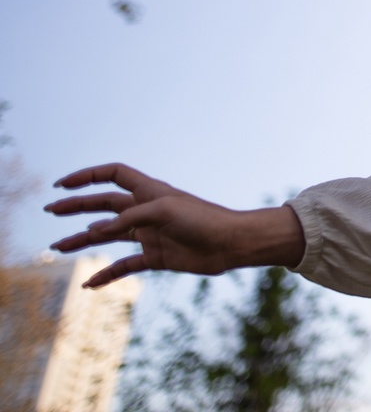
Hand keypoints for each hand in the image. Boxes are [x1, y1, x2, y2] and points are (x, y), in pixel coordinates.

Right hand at [45, 164, 303, 288]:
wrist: (232, 244)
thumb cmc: (203, 219)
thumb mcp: (164, 211)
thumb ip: (129, 218)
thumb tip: (96, 231)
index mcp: (149, 191)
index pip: (114, 174)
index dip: (89, 176)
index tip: (63, 184)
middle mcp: (146, 211)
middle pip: (104, 205)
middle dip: (76, 207)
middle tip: (50, 211)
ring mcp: (150, 234)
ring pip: (108, 236)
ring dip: (83, 240)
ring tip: (57, 247)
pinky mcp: (157, 257)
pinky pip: (125, 266)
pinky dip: (107, 274)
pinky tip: (89, 284)